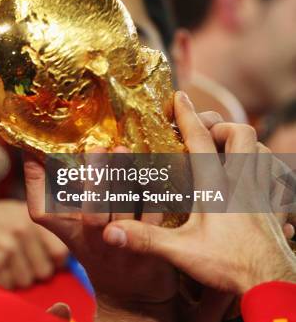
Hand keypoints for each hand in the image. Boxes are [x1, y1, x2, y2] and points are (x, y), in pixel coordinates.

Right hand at [0, 200, 67, 288]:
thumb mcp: (16, 213)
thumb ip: (43, 229)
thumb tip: (66, 256)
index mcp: (32, 216)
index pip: (60, 253)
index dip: (51, 261)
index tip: (37, 258)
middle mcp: (21, 229)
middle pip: (44, 272)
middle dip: (31, 271)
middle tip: (13, 259)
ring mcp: (6, 246)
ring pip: (25, 282)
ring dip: (13, 277)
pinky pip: (6, 286)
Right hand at [24, 151, 178, 315]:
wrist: (130, 290)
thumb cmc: (93, 242)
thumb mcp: (66, 223)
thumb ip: (50, 191)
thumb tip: (32, 153)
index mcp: (67, 232)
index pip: (42, 211)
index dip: (36, 181)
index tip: (37, 152)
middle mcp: (93, 241)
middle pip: (93, 214)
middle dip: (96, 180)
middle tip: (98, 148)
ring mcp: (123, 246)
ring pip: (125, 213)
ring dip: (126, 179)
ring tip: (123, 149)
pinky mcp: (152, 246)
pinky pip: (154, 216)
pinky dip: (154, 192)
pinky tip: (151, 169)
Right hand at [103, 91, 295, 293]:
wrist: (273, 287)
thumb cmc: (230, 267)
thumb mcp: (181, 252)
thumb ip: (144, 239)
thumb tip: (110, 232)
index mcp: (216, 187)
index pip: (201, 141)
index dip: (187, 115)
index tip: (179, 96)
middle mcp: (242, 183)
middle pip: (242, 134)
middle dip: (221, 126)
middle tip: (205, 136)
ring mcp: (262, 194)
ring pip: (262, 150)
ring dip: (244, 143)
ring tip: (225, 152)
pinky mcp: (274, 208)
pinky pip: (275, 175)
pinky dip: (264, 166)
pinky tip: (251, 178)